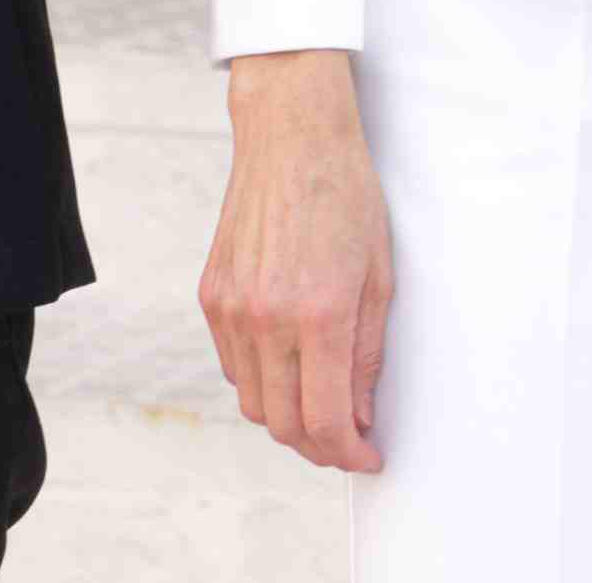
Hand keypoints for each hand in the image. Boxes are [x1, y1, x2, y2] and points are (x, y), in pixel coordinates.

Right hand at [199, 49, 393, 471]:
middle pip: (284, 424)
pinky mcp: (212, 297)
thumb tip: (362, 412)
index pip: (327, 418)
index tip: (367, 457)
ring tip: (321, 403)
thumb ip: (367, 351)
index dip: (350, 453)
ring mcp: (232, 310)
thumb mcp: (379, 271)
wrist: (292, 135)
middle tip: (348, 439)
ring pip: (253, 402)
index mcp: (319, 312)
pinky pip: (233, 366)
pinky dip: (261, 380)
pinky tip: (289, 362)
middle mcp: (268, 318)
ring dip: (288, 417)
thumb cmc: (345, 191)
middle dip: (319, 445)